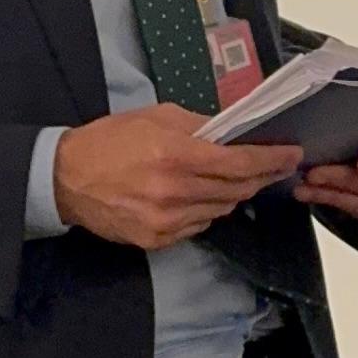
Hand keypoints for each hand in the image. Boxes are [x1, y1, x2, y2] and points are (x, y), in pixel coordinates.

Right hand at [54, 105, 302, 251]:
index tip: (292, 155)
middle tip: (273, 166)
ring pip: (221, 210)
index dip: (271, 161)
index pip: (239, 164)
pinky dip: (206, 211)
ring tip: (231, 179)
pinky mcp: (156, 240)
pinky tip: (197, 197)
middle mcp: (174, 192)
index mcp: (174, 155)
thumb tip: (234, 133)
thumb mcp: (155, 117)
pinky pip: (199, 227)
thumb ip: (199, 126)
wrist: (65, 179)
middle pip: (236, 190)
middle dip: (259, 177)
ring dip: (232, 194)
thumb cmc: (110, 140)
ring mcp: (166, 221)